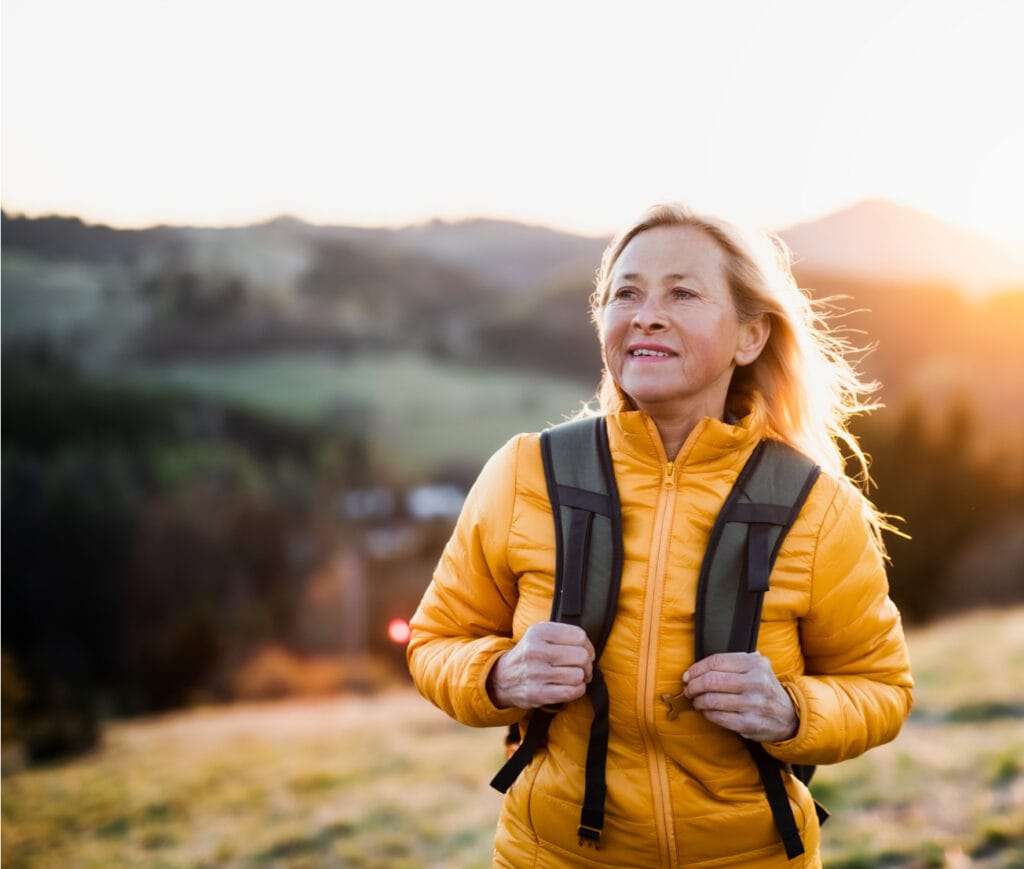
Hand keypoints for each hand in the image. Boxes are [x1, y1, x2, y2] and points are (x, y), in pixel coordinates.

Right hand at [487, 622, 594, 708]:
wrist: (502, 678)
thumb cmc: (529, 655)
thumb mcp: (538, 634)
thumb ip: (562, 633)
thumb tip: (588, 647)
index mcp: (538, 632)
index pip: (579, 636)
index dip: (588, 646)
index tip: (585, 653)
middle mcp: (536, 651)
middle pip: (581, 656)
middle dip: (587, 664)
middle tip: (582, 668)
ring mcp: (536, 673)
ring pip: (578, 675)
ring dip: (581, 678)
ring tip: (574, 677)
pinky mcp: (538, 693)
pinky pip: (572, 692)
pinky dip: (578, 690)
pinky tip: (570, 687)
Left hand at [683, 652, 797, 742]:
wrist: (789, 716)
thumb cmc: (764, 688)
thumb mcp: (757, 668)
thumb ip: (732, 662)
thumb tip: (696, 669)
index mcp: (756, 664)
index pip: (717, 661)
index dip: (697, 668)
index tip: (688, 676)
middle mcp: (756, 682)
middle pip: (711, 680)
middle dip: (694, 686)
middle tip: (689, 690)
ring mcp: (753, 704)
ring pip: (712, 699)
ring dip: (698, 701)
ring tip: (696, 701)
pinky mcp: (749, 724)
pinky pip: (718, 717)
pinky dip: (707, 713)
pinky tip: (707, 711)